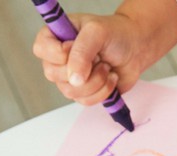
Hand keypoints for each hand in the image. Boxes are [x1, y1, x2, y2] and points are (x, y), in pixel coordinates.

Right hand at [32, 1, 176, 106]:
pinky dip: (103, 92)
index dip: (60, 54)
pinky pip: (85, 101)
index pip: (41, 50)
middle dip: (83, 70)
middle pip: (53, 74)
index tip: (77, 46)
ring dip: (95, 82)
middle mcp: (58, 58)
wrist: (135, 49)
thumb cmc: (114, 34)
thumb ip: (82, 52)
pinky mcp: (85, 92)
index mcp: (55, 37)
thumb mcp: (96, 32)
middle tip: (98, 58)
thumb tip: (73, 79)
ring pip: (71, 92)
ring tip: (107, 67)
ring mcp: (70, 78)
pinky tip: (111, 78)